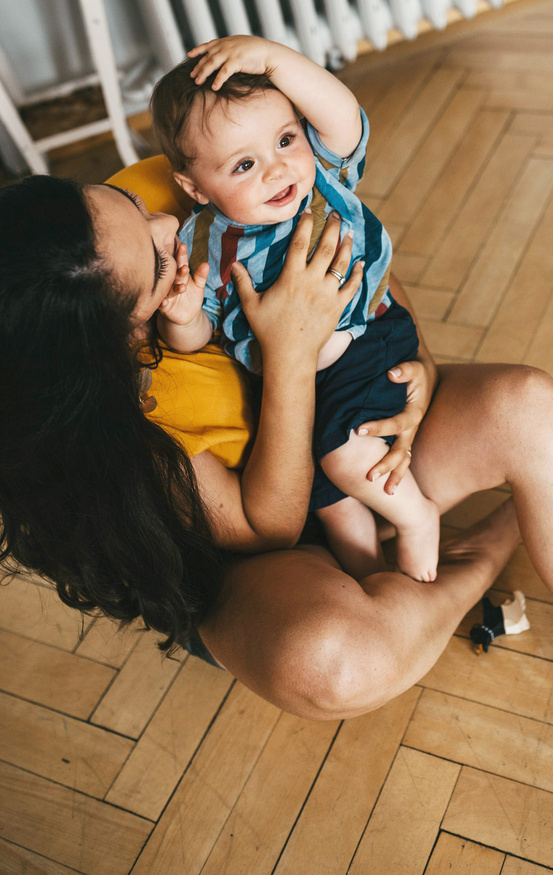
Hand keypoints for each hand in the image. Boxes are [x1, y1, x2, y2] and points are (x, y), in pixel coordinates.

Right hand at [158, 242, 208, 325]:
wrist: (186, 315)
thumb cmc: (192, 296)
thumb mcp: (199, 286)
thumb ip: (201, 276)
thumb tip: (206, 264)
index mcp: (180, 274)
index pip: (181, 263)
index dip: (182, 255)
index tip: (183, 246)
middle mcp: (172, 282)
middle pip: (175, 275)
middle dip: (179, 272)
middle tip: (184, 267)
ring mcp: (167, 294)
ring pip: (170, 290)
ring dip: (175, 288)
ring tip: (182, 287)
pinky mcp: (164, 307)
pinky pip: (162, 305)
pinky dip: (162, 303)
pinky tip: (164, 302)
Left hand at [187, 36, 277, 90]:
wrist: (270, 54)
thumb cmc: (257, 53)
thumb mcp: (240, 47)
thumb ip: (230, 50)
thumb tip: (223, 57)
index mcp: (226, 41)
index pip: (208, 45)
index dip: (197, 50)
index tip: (189, 55)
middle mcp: (226, 45)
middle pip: (207, 57)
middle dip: (198, 67)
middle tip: (192, 76)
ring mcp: (231, 52)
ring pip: (212, 63)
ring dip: (204, 73)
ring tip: (198, 82)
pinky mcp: (237, 61)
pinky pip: (224, 72)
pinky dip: (218, 80)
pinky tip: (214, 87)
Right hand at [230, 210, 363, 366]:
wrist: (290, 355)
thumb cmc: (269, 330)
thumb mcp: (251, 305)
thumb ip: (243, 282)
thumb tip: (233, 264)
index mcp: (291, 277)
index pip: (300, 242)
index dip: (305, 224)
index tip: (309, 211)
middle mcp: (312, 281)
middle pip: (326, 247)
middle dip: (331, 227)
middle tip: (335, 214)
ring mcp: (327, 294)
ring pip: (341, 264)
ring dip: (346, 246)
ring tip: (349, 232)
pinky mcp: (338, 307)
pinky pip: (352, 287)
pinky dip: (357, 273)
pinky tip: (360, 263)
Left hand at [356, 356, 438, 493]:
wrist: (426, 377)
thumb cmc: (416, 371)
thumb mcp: (413, 366)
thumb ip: (403, 370)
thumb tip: (391, 374)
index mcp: (414, 413)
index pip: (395, 424)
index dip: (377, 427)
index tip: (358, 430)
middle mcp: (413, 428)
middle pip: (401, 451)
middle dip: (386, 465)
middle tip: (369, 477)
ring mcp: (410, 435)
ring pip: (404, 459)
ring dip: (396, 476)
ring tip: (386, 493)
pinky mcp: (405, 438)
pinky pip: (402, 457)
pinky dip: (396, 470)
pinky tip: (386, 485)